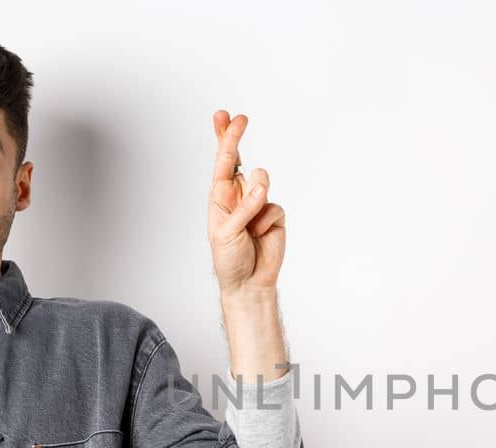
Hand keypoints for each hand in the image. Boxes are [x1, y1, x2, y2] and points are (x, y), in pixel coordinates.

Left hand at [207, 110, 285, 293]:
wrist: (250, 282)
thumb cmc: (229, 260)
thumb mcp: (227, 233)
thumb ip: (244, 208)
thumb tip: (261, 184)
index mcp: (220, 197)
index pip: (222, 163)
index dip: (225, 138)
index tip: (227, 117)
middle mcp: (238, 196)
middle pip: (240, 159)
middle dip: (236, 138)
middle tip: (240, 118)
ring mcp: (258, 204)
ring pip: (262, 180)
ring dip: (256, 199)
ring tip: (250, 224)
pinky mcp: (275, 214)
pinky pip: (275, 206)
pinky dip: (267, 221)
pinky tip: (261, 235)